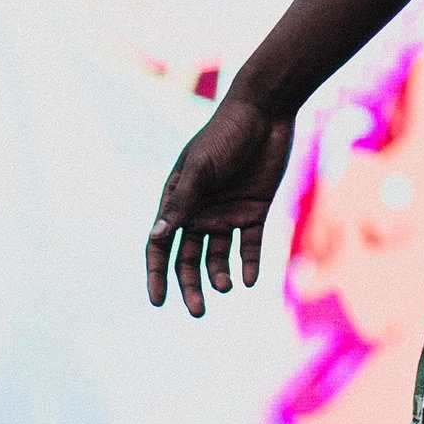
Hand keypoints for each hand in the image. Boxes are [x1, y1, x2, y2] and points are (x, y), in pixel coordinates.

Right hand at [145, 93, 296, 315]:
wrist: (266, 112)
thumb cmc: (226, 133)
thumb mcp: (202, 168)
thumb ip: (183, 202)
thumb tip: (157, 236)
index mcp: (178, 200)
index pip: (161, 245)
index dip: (157, 274)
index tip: (158, 301)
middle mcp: (200, 211)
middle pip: (189, 259)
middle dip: (191, 286)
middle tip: (197, 311)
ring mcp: (227, 213)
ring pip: (218, 257)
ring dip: (219, 276)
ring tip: (225, 287)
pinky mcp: (255, 211)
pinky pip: (249, 246)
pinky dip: (248, 265)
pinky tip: (249, 279)